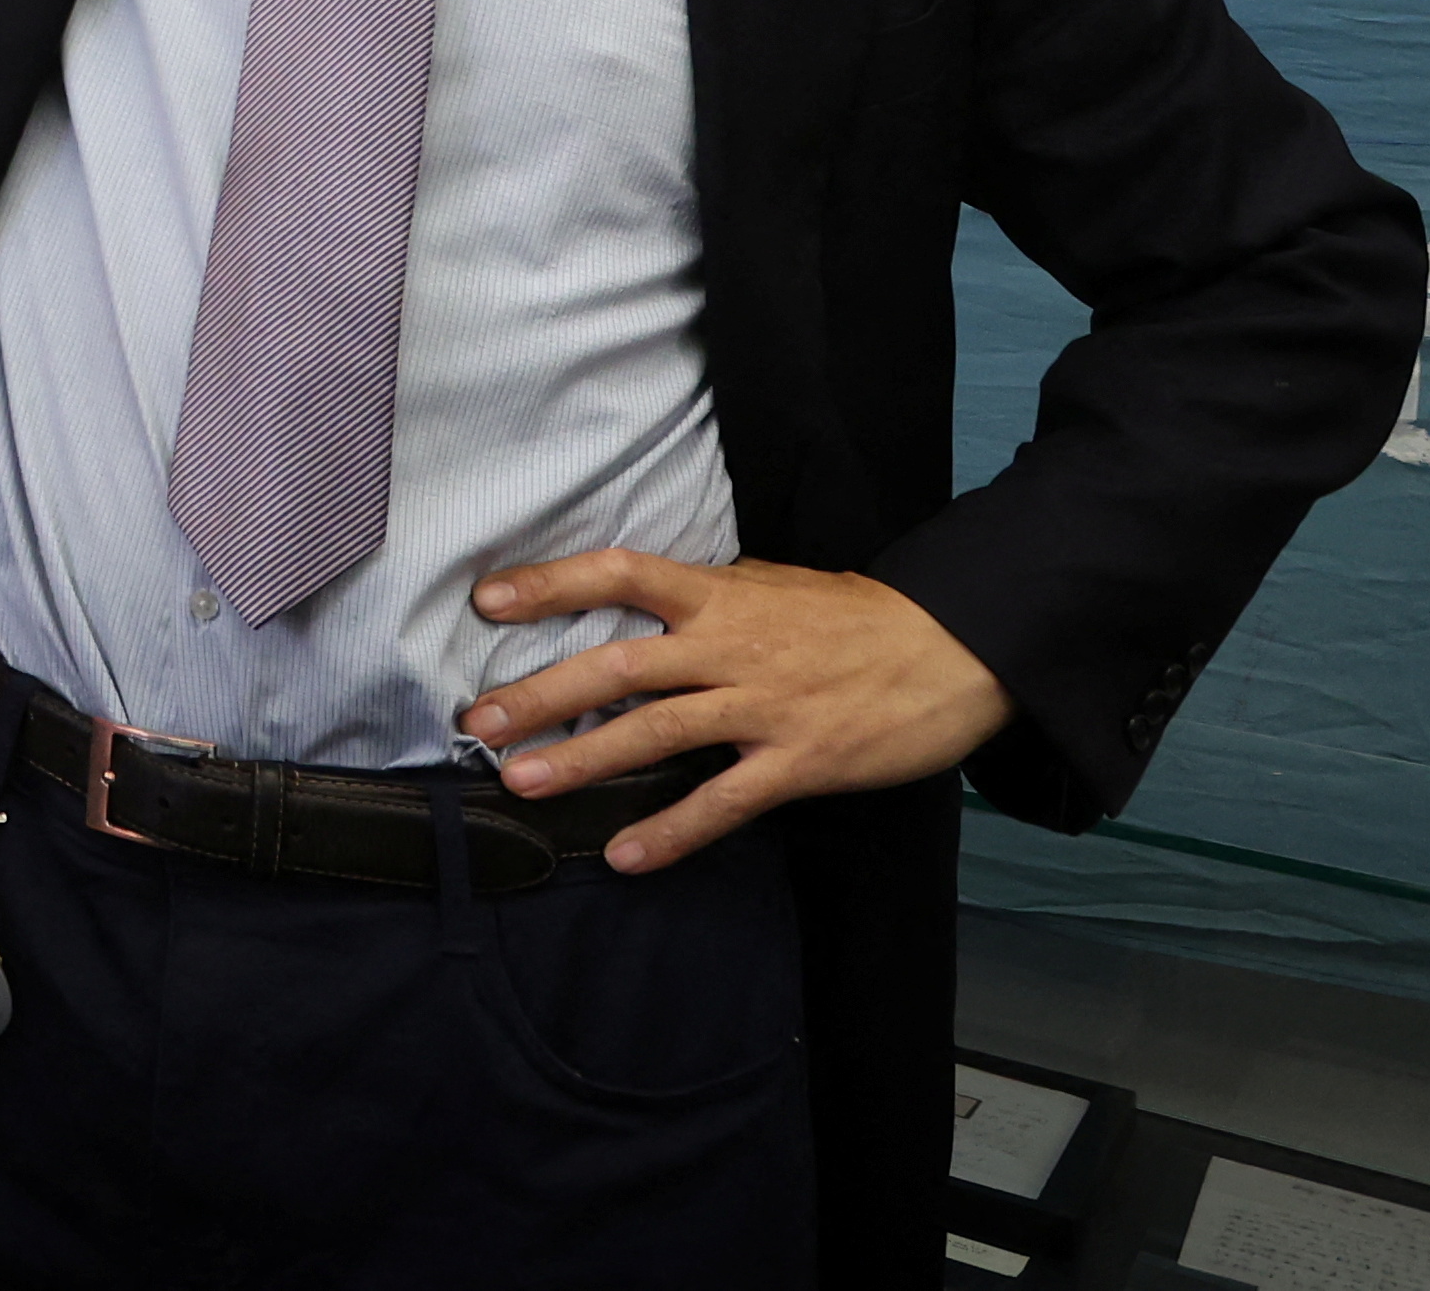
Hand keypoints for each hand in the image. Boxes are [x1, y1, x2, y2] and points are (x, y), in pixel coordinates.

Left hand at [453, 550, 1010, 872]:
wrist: (949, 652)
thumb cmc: (855, 617)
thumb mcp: (774, 584)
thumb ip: (709, 595)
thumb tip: (647, 598)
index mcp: (721, 594)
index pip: (621, 574)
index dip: (550, 583)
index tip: (488, 600)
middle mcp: (731, 646)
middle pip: (619, 664)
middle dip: (543, 694)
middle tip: (480, 721)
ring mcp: (762, 705)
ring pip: (657, 730)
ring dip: (585, 760)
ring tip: (524, 783)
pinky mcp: (795, 760)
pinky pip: (722, 802)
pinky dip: (671, 831)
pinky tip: (626, 855)